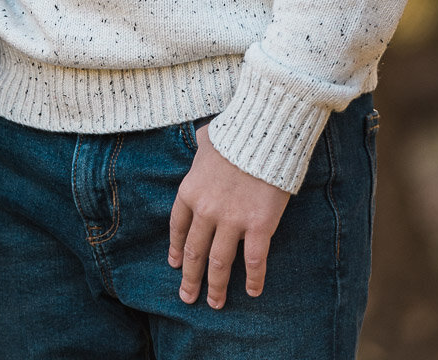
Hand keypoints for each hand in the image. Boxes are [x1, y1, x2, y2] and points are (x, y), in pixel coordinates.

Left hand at [168, 124, 289, 309]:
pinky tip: (254, 292)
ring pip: (219, 262)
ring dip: (216, 286)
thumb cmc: (234, 134)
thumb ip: (201, 147)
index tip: (176, 264)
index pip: (178, 227)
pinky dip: (254, 279)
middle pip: (195, 251)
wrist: (261, 134)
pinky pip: (254, 261)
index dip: (177, 248)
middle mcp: (206, 210)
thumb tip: (201, 139)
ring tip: (215, 303)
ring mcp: (231, 220)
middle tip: (188, 296)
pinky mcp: (258, 226)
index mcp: (190, 191)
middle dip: (190, 277)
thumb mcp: (206, 139)